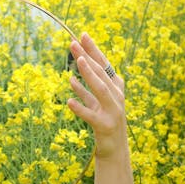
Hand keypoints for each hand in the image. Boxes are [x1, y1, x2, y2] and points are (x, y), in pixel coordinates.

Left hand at [67, 33, 126, 160]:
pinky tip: (69, 101)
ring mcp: (112, 111)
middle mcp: (116, 96)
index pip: (104, 64)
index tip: (82, 35)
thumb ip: (87, 89)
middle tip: (73, 43)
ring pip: (100, 89)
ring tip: (78, 62)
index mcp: (115, 87)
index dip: (93, 49)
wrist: (115, 148)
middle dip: (86, 57)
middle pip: (100, 73)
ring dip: (89, 75)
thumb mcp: (98, 102)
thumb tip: (71, 77)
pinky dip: (80, 107)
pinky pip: (91, 115)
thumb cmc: (105, 121)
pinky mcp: (105, 125)